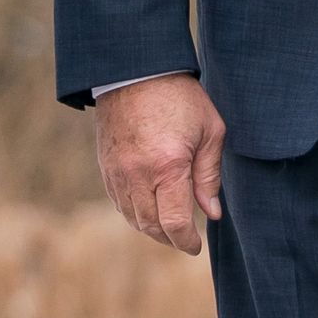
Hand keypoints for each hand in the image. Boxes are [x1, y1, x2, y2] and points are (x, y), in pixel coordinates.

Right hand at [96, 73, 226, 254]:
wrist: (137, 70)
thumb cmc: (181, 98)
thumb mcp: (210, 132)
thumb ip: (209, 176)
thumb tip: (212, 213)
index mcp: (168, 166)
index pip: (174, 223)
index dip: (186, 241)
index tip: (196, 246)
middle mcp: (138, 174)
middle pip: (151, 226)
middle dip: (170, 239)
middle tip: (185, 239)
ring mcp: (117, 172)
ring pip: (132, 218)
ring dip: (152, 228)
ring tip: (170, 226)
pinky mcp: (105, 166)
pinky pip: (118, 202)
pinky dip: (135, 213)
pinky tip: (149, 208)